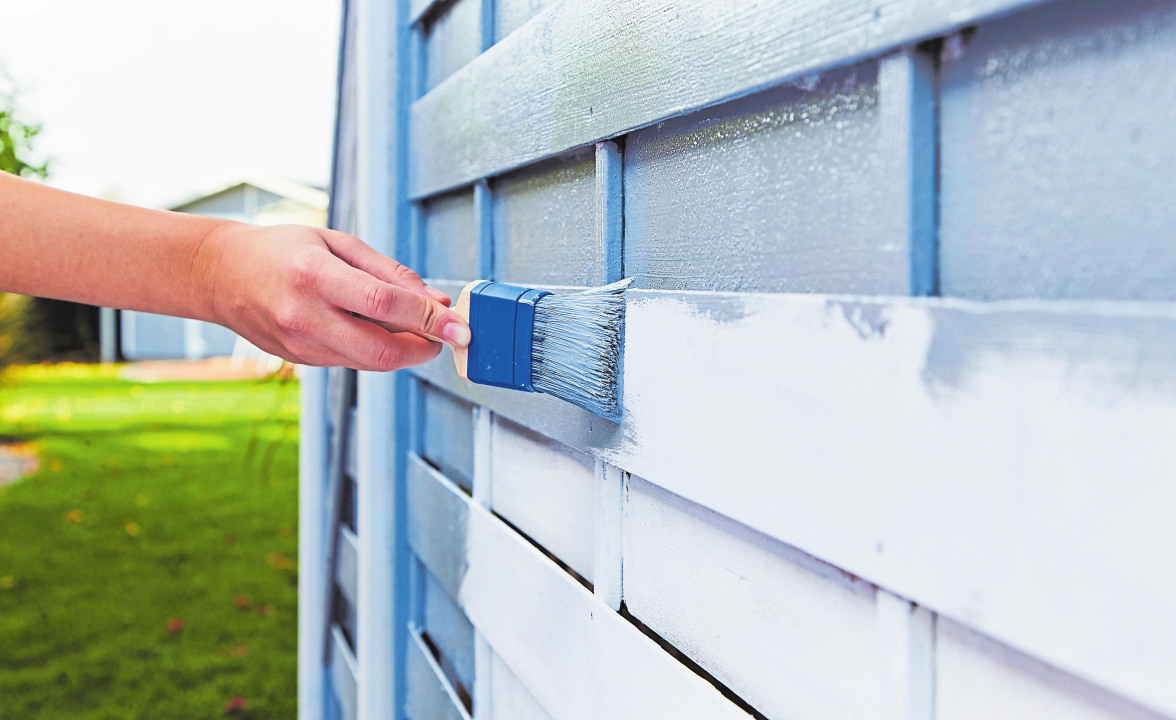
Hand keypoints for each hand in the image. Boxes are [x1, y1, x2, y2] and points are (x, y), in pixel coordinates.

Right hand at [201, 222, 468, 370]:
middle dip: (425, 348)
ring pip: (371, 363)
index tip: (460, 327)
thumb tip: (436, 303)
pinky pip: (353, 362)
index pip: (384, 304)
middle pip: (382, 352)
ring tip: (411, 325)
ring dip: (403, 350)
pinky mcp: (301, 361)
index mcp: (314, 276)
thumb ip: (390, 273)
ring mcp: (301, 345)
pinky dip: (376, 349)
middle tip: (444, 335)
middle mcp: (305, 316)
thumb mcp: (338, 242)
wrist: (222, 275)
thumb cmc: (283, 249)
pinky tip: (375, 328)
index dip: (429, 319)